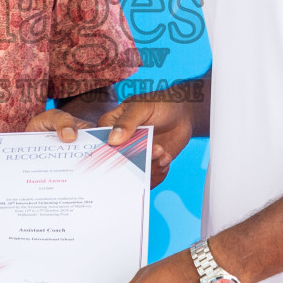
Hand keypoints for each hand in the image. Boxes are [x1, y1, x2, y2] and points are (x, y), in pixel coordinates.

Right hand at [26, 103, 177, 183]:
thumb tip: (113, 139)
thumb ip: (128, 121)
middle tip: (151, 150)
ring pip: (133, 174)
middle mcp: (119, 145)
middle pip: (116, 163)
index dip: (105, 151)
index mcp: (110, 126)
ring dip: (149, 167)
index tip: (120, 152)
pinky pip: (148, 179)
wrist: (183, 114)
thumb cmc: (160, 103)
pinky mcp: (148, 166)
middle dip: (133, 162)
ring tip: (162, 152)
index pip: (100, 143)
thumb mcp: (142, 107)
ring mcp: (134, 156)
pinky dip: (158, 173)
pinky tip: (166, 158)